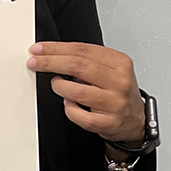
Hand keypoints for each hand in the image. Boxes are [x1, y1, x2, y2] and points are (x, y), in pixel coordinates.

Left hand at [27, 41, 144, 144]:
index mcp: (119, 63)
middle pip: (77, 66)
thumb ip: (87, 59)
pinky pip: (79, 115)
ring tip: (57, 85)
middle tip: (35, 62)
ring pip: (76, 91)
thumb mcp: (110, 68)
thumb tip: (53, 54)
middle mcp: (119, 82)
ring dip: (59, 86)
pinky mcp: (108, 123)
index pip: (82, 50)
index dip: (56, 48)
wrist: (136, 120)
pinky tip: (69, 103)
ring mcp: (114, 103)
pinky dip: (68, 108)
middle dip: (50, 62)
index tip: (39, 49)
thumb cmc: (117, 91)